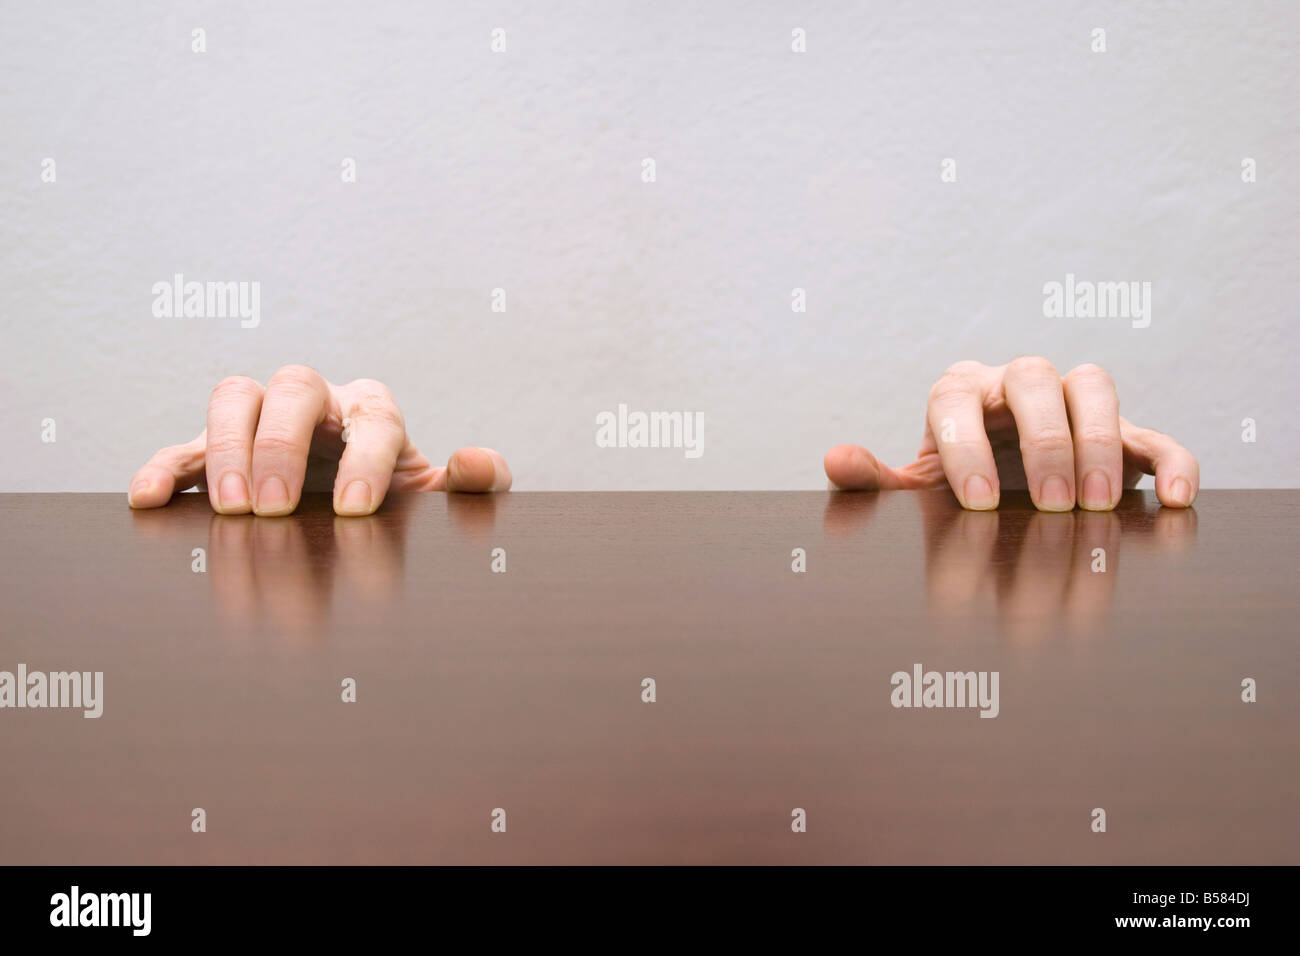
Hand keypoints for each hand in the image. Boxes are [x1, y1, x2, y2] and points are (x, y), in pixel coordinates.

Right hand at [128, 365, 511, 515]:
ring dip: (227, 447)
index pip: (373, 418)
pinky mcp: (219, 447)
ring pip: (235, 397)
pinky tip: (149, 496)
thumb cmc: (397, 494)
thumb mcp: (440, 496)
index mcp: (375, 408)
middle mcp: (318, 400)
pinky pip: (183, 442)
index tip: (354, 512)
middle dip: (283, 446)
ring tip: (230, 506)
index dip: (364, 461)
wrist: (355, 501)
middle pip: (294, 389)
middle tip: (276, 509)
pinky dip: (165, 465)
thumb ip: (476, 483)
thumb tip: (472, 463)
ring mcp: (263, 418)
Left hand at [824, 357, 1197, 510]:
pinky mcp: (1123, 429)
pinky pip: (1153, 430)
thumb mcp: (913, 483)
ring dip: (1099, 440)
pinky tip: (1175, 498)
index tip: (978, 503)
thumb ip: (876, 479)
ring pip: (1094, 386)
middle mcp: (1016, 382)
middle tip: (1049, 505)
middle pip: (1032, 380)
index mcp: (958, 390)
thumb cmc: (955, 473)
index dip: (965, 447)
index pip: (954, 399)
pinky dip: (1170, 459)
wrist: (1002, 471)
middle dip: (1043, 442)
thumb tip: (836, 460)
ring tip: (1098, 503)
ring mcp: (1072, 400)